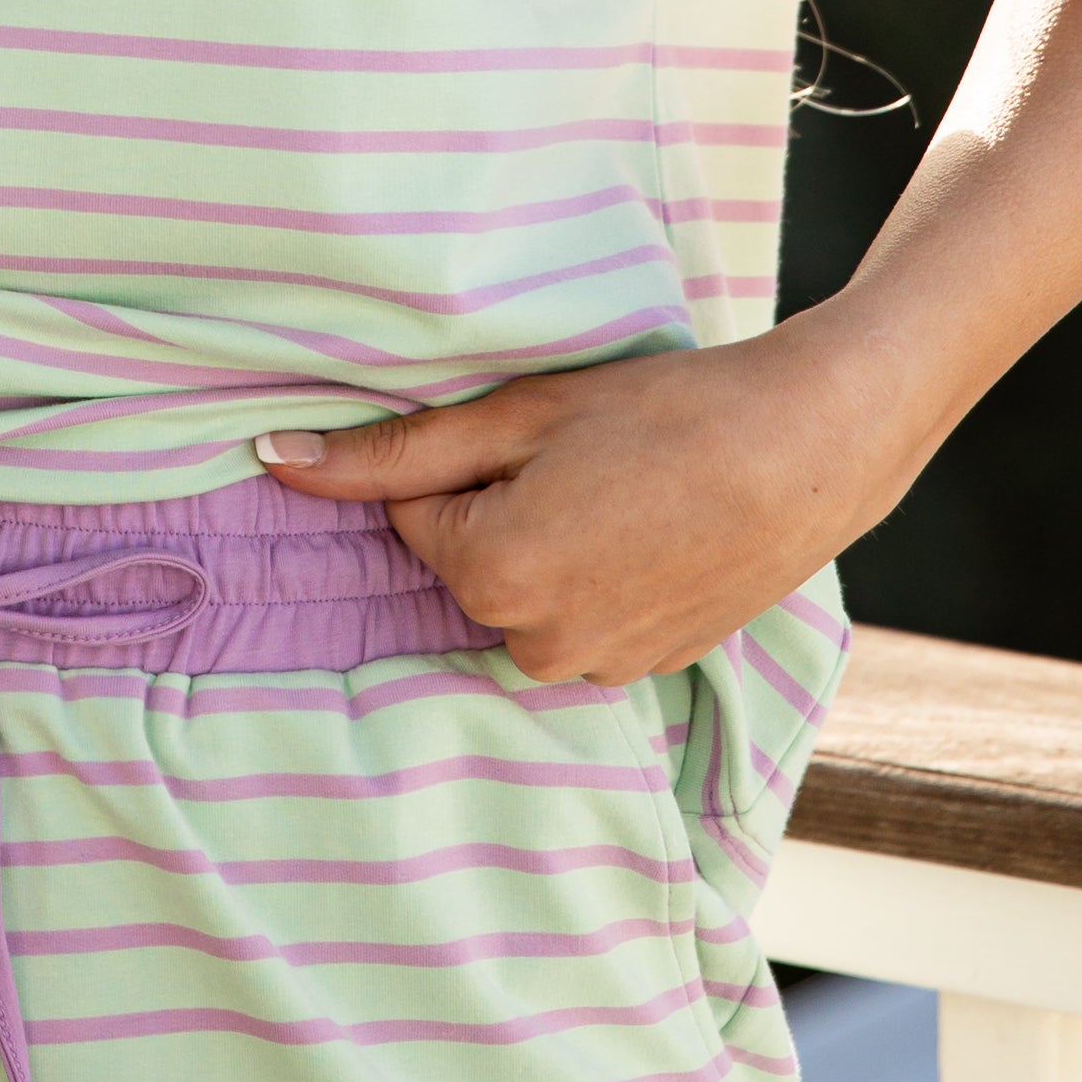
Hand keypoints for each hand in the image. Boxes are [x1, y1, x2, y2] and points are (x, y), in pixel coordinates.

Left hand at [252, 318, 888, 683]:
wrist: (809, 447)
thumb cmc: (665, 412)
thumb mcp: (519, 413)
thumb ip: (391, 451)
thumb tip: (272, 463)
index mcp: (492, 576)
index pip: (414, 511)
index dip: (469, 458)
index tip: (534, 432)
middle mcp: (536, 646)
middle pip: (468, 561)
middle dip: (503, 506)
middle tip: (585, 457)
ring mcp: (598, 667)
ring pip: (525, 594)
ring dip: (551, 543)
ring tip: (628, 489)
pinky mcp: (649, 668)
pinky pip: (583, 619)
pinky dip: (601, 573)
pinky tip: (654, 526)